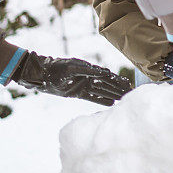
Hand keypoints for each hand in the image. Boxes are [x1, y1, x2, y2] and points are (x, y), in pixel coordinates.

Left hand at [13, 51, 131, 105]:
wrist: (40, 74)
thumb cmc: (55, 68)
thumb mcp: (72, 68)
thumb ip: (89, 71)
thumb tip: (106, 73)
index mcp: (89, 69)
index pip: (107, 76)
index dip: (118, 81)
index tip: (128, 84)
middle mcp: (88, 77)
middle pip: (107, 84)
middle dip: (118, 88)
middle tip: (131, 93)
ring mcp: (83, 85)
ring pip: (102, 91)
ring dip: (112, 95)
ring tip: (124, 99)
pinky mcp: (77, 93)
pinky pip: (92, 98)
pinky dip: (102, 100)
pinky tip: (111, 104)